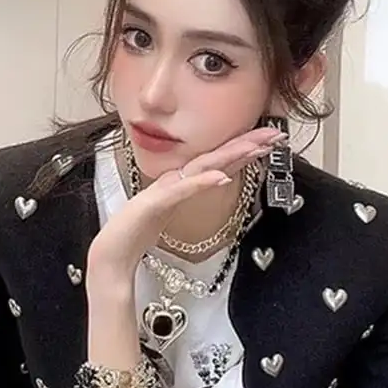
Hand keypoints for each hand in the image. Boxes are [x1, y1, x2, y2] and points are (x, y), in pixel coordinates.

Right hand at [86, 126, 285, 281]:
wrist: (111, 253)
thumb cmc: (137, 232)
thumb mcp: (172, 209)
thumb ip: (191, 192)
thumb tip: (218, 179)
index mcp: (181, 182)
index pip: (218, 162)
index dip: (243, 149)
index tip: (269, 141)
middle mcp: (175, 180)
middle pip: (215, 158)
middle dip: (246, 144)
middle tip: (275, 134)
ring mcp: (165, 190)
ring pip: (202, 167)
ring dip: (230, 155)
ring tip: (255, 147)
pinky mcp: (155, 204)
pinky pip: (182, 191)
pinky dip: (202, 182)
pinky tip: (221, 177)